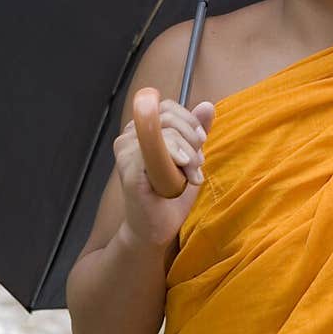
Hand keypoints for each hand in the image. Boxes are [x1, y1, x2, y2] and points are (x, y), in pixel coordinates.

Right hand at [114, 98, 214, 248]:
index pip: (166, 107)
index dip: (189, 120)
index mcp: (140, 130)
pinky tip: (183, 174)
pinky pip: (156, 151)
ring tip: (193, 174)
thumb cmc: (169, 193)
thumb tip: (207, 105)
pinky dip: (176, 158)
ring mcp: (125, 152)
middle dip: (191, 138)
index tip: (201, 140)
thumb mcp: (189, 157)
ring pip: (165, 133)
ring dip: (188, 152)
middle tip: (198, 163)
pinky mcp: (127, 169)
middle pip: (167, 117)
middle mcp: (128, 137)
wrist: (156, 227)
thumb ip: (195, 132)